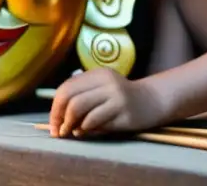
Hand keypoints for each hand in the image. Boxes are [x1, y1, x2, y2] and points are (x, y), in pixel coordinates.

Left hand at [49, 68, 166, 137]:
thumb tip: (58, 116)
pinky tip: (84, 131)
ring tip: (71, 132)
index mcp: (97, 74)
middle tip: (58, 131)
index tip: (53, 122)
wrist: (153, 101)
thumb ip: (82, 96)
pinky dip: (85, 129)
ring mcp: (116, 97)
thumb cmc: (121, 97)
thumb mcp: (101, 89)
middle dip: (60, 117)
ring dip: (71, 124)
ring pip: (81, 110)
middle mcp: (106, 82)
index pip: (67, 88)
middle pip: (71, 98)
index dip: (55, 107)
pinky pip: (96, 122)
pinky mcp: (124, 114)